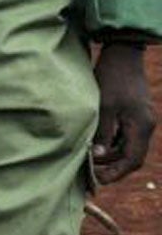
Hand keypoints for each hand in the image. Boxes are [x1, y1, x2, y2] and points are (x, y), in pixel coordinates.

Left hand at [91, 42, 153, 185]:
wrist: (122, 54)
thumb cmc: (112, 78)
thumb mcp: (103, 106)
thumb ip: (102, 132)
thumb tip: (97, 155)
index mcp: (141, 127)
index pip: (132, 160)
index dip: (115, 173)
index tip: (97, 180)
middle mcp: (146, 126)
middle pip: (131, 156)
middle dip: (112, 167)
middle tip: (90, 173)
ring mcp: (142, 120)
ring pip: (127, 147)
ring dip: (110, 155)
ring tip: (88, 160)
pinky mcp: (135, 114)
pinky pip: (125, 136)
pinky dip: (111, 143)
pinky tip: (94, 143)